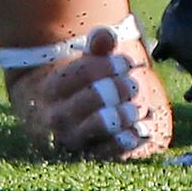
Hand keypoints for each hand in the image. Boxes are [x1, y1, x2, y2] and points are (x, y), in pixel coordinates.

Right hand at [7, 28, 169, 160]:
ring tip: (133, 108)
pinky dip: (126, 139)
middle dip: (118, 88)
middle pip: (93, 97)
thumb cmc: (77, 85)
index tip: (125, 64)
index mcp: (52, 88)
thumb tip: (106, 34)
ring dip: (123, 113)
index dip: (108, 66)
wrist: (51, 122)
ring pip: (100, 125)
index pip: (81, 72)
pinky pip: (108, 151)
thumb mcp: (83, 63)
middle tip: (131, 85)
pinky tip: (139, 130)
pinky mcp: (86, 156)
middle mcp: (57, 116)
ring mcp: (70, 138)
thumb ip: (97, 47)